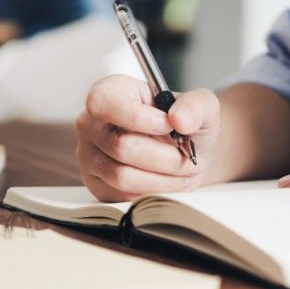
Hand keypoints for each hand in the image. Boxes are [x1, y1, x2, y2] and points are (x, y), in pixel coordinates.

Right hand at [76, 75, 219, 201]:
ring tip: (186, 173)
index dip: (137, 118)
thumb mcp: (200, 105)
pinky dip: (154, 193)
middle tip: (190, 159)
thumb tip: (180, 119)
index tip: (169, 126)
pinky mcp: (97, 185)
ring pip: (122, 176)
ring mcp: (89, 156)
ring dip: (163, 179)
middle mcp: (91, 124)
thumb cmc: (184, 124)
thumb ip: (195, 105)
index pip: (103, 103)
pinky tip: (171, 183)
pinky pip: (123, 196)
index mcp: (109, 92)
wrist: (185, 151)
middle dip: (165, 158)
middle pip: (121, 147)